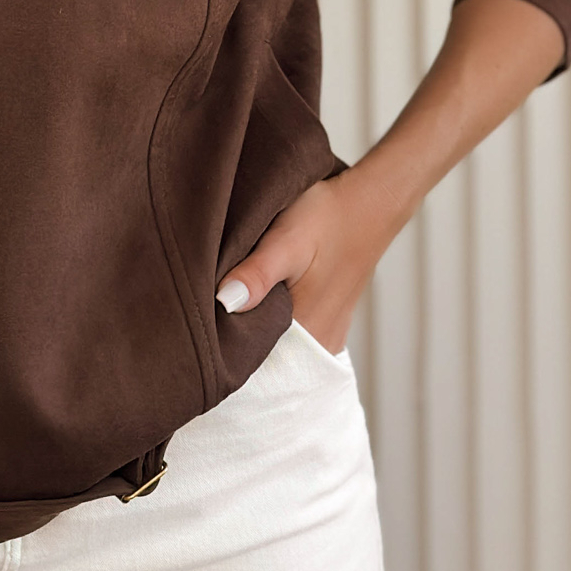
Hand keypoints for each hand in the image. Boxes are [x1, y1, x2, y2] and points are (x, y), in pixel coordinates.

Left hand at [214, 164, 401, 354]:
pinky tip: (259, 300)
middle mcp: (321, 346)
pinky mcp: (325, 323)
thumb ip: (257, 275)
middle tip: (212, 310)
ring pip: (275, 348)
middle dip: (234, 341)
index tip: (201, 329)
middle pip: (263, 361)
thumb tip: (224, 303)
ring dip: (252, 330)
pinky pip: (290, 337)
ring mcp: (326, 337)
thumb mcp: (287, 240)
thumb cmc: (328, 218)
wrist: (368, 203)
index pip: (253, 367)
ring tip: (235, 302)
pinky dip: (270, 323)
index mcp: (309, 334)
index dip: (223, 349)